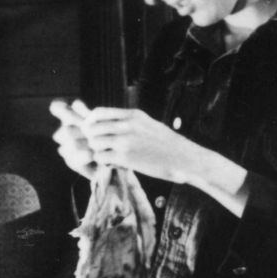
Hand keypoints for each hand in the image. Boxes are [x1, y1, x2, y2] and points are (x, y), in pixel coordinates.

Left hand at [51, 101, 230, 196]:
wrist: (186, 158)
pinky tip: (112, 164)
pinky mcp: (126, 157)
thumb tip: (110, 123)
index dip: (91, 123)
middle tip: (98, 147)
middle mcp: (126, 125)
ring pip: (94, 143)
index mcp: (132, 115)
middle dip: (90, 138)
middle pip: (91, 128)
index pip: (97, 113)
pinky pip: (101, 157)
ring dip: (96, 151)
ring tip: (106, 155)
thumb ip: (129, 122)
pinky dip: (102, 162)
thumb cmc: (167, 144)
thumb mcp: (148, 124)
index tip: (94, 132)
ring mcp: (125, 141)